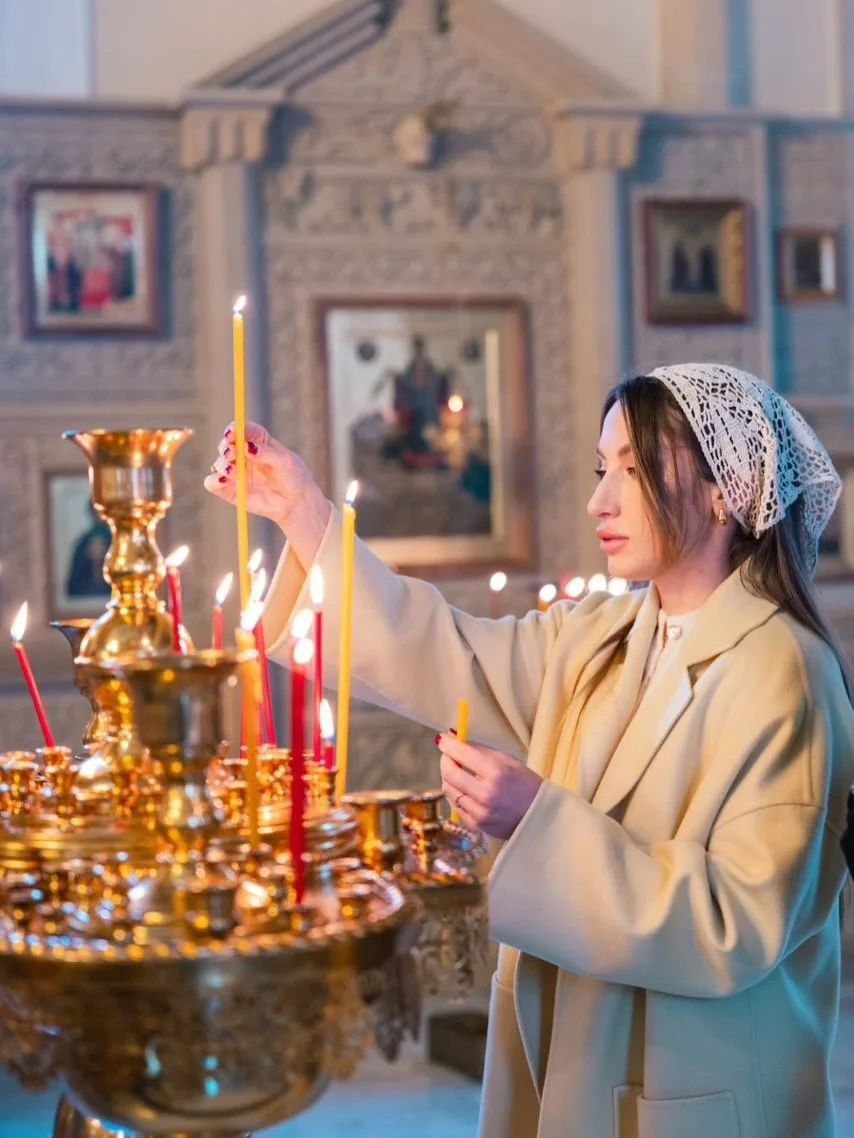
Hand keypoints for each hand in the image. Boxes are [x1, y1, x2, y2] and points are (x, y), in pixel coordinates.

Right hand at [204, 421, 320, 528]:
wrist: (295, 501)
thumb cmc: (293, 476)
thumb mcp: (285, 461)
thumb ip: (267, 453)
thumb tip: (248, 447)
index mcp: (256, 440)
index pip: (241, 430)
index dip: (234, 429)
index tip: (232, 433)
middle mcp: (242, 454)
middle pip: (226, 445)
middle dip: (225, 447)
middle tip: (231, 453)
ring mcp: (235, 471)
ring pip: (218, 463)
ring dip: (222, 465)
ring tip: (231, 470)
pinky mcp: (229, 489)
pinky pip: (212, 483)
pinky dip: (214, 481)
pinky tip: (224, 480)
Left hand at [437, 732, 541, 840]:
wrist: (538, 816)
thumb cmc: (525, 784)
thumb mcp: (507, 761)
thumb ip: (480, 751)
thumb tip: (455, 739)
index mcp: (496, 773)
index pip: (462, 754)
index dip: (448, 744)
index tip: (442, 739)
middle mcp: (486, 793)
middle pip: (449, 772)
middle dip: (445, 760)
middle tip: (448, 755)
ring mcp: (479, 812)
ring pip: (448, 789)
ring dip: (449, 778)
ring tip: (458, 772)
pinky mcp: (476, 824)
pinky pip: (455, 805)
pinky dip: (456, 794)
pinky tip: (464, 789)